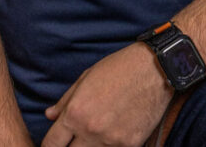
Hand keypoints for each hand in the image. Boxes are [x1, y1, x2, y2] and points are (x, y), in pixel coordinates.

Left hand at [42, 42, 173, 146]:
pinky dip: (112, 146)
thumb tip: (49, 115)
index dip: (50, 145)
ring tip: (98, 132)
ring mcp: (111, 140)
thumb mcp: (87, 77)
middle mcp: (91, 130)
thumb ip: (65, 100)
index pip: (51, 144)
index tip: (56, 143)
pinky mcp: (131, 144)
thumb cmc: (120, 68)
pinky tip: (117, 132)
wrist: (156, 68)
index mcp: (76, 112)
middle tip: (77, 139)